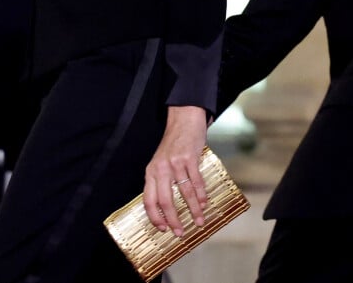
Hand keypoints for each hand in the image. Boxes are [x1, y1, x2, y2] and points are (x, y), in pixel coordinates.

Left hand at [143, 105, 207, 235]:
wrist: (183, 121)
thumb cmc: (173, 145)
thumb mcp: (160, 163)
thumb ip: (161, 182)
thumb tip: (167, 210)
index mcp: (151, 171)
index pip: (148, 199)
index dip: (155, 217)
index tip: (163, 229)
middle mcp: (161, 168)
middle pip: (165, 200)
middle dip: (173, 219)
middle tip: (181, 232)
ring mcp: (175, 163)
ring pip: (184, 193)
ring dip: (193, 210)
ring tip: (199, 222)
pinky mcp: (189, 158)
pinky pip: (196, 181)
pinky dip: (201, 195)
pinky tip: (204, 203)